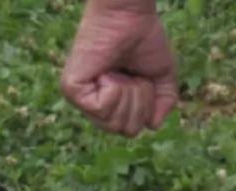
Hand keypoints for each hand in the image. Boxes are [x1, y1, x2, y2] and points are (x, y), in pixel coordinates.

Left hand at [60, 0, 178, 136]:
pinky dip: (113, 89)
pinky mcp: (72, 89)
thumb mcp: (161, 75)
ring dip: (128, 94)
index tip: (141, 78)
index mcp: (111, 103)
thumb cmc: (143, 38)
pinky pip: (101, 109)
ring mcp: (80, 99)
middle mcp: (93, 104)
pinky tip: (107, 72)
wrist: (130, 16)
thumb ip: (163, 102)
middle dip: (139, 102)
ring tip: (118, 72)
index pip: (131, 130)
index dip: (145, 107)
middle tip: (131, 75)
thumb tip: (152, 126)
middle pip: (125, 130)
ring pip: (113, 123)